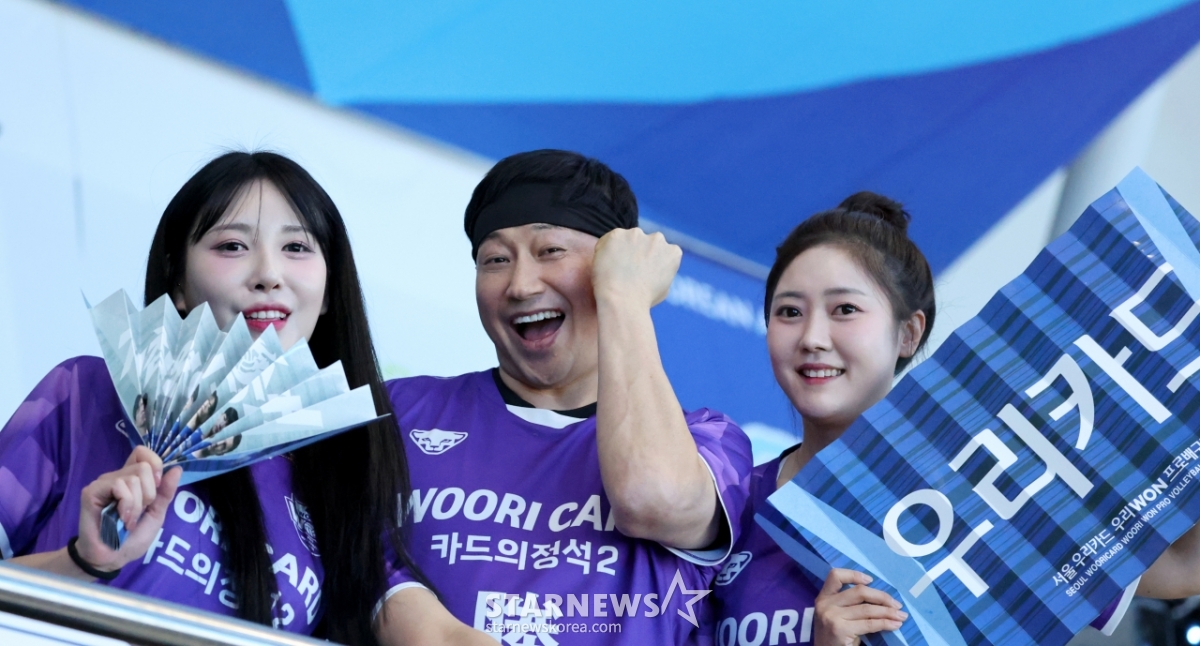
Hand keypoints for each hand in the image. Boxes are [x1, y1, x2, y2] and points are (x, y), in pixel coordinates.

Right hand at [75, 446, 181, 573]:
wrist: (112, 558)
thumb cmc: (132, 537)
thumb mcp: (156, 514)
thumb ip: (166, 492)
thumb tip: (177, 469)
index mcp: (132, 478)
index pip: (142, 452)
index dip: (155, 464)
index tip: (157, 487)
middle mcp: (117, 477)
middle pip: (144, 466)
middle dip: (149, 494)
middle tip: (139, 512)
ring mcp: (103, 483)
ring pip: (133, 478)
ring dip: (137, 504)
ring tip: (128, 519)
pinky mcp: (91, 492)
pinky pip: (118, 486)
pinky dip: (126, 504)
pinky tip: (120, 518)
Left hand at [592, 228, 681, 308]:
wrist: (622, 300)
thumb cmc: (643, 301)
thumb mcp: (664, 288)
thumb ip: (661, 272)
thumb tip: (653, 271)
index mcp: (672, 252)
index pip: (662, 251)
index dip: (650, 261)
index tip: (641, 272)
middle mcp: (658, 239)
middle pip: (645, 242)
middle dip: (637, 251)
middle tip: (626, 270)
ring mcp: (637, 235)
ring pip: (628, 239)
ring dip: (622, 248)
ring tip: (615, 269)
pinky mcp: (617, 235)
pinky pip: (610, 240)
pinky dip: (606, 249)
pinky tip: (606, 265)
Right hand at [814, 569, 906, 645]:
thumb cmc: (835, 638)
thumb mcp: (837, 616)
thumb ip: (850, 605)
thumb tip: (882, 599)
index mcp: (823, 598)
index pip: (835, 576)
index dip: (854, 575)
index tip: (870, 580)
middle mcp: (825, 604)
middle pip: (859, 592)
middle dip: (882, 597)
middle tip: (897, 605)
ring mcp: (832, 617)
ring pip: (867, 609)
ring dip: (888, 612)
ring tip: (901, 616)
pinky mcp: (840, 630)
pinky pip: (869, 624)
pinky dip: (885, 623)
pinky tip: (894, 625)